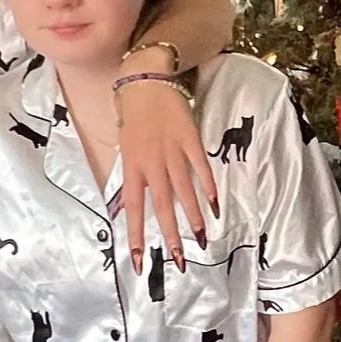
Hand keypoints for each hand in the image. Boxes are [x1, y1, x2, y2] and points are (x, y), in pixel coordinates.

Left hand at [118, 76, 219, 273]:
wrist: (145, 80)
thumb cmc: (132, 113)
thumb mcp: (126, 146)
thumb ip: (134, 173)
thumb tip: (138, 201)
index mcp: (132, 166)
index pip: (132, 208)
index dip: (135, 236)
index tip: (138, 260)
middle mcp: (151, 162)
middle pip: (162, 206)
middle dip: (170, 236)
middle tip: (179, 261)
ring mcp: (172, 151)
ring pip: (184, 191)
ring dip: (194, 218)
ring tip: (201, 239)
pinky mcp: (190, 139)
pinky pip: (200, 168)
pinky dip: (208, 187)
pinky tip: (215, 205)